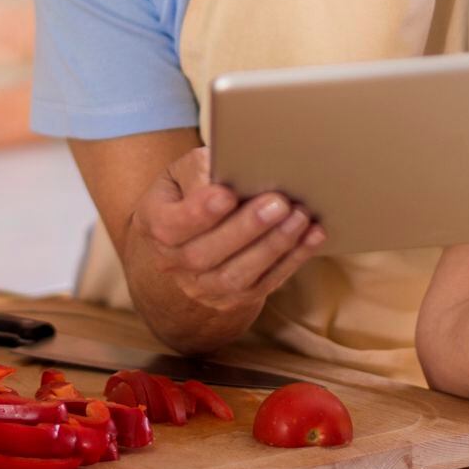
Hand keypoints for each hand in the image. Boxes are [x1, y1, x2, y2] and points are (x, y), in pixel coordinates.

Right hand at [126, 147, 326, 320]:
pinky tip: (313, 235)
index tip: (227, 194)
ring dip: (274, 246)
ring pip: (238, 275)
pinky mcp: (235, 298)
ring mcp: (205, 286)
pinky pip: (266, 283)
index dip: (198, 213)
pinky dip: (292, 259)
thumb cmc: (188, 193)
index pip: (171, 225)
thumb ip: (198, 171)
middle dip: (247, 228)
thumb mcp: (181, 174)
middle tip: (279, 202)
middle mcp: (175, 262)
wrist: (188, 240)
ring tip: (300, 217)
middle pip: (206, 254)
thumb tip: (227, 171)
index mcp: (155, 224)